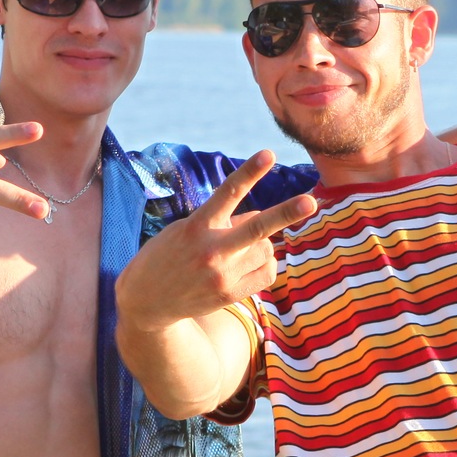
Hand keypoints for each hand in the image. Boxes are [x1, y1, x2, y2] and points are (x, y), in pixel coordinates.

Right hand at [116, 151, 318, 330]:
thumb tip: (260, 219)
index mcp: (196, 227)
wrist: (146, 303)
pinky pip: (267, 272)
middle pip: (257, 228)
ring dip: (261, 243)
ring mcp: (222, 275)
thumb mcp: (185, 230)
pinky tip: (249, 263)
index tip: (269, 154)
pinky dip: (266, 263)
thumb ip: (220, 221)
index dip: (250, 172)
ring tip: (237, 250)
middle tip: (310, 201)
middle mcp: (211, 251)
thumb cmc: (167, 257)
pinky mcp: (230, 295)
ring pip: (266, 249)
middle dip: (286, 214)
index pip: (228, 193)